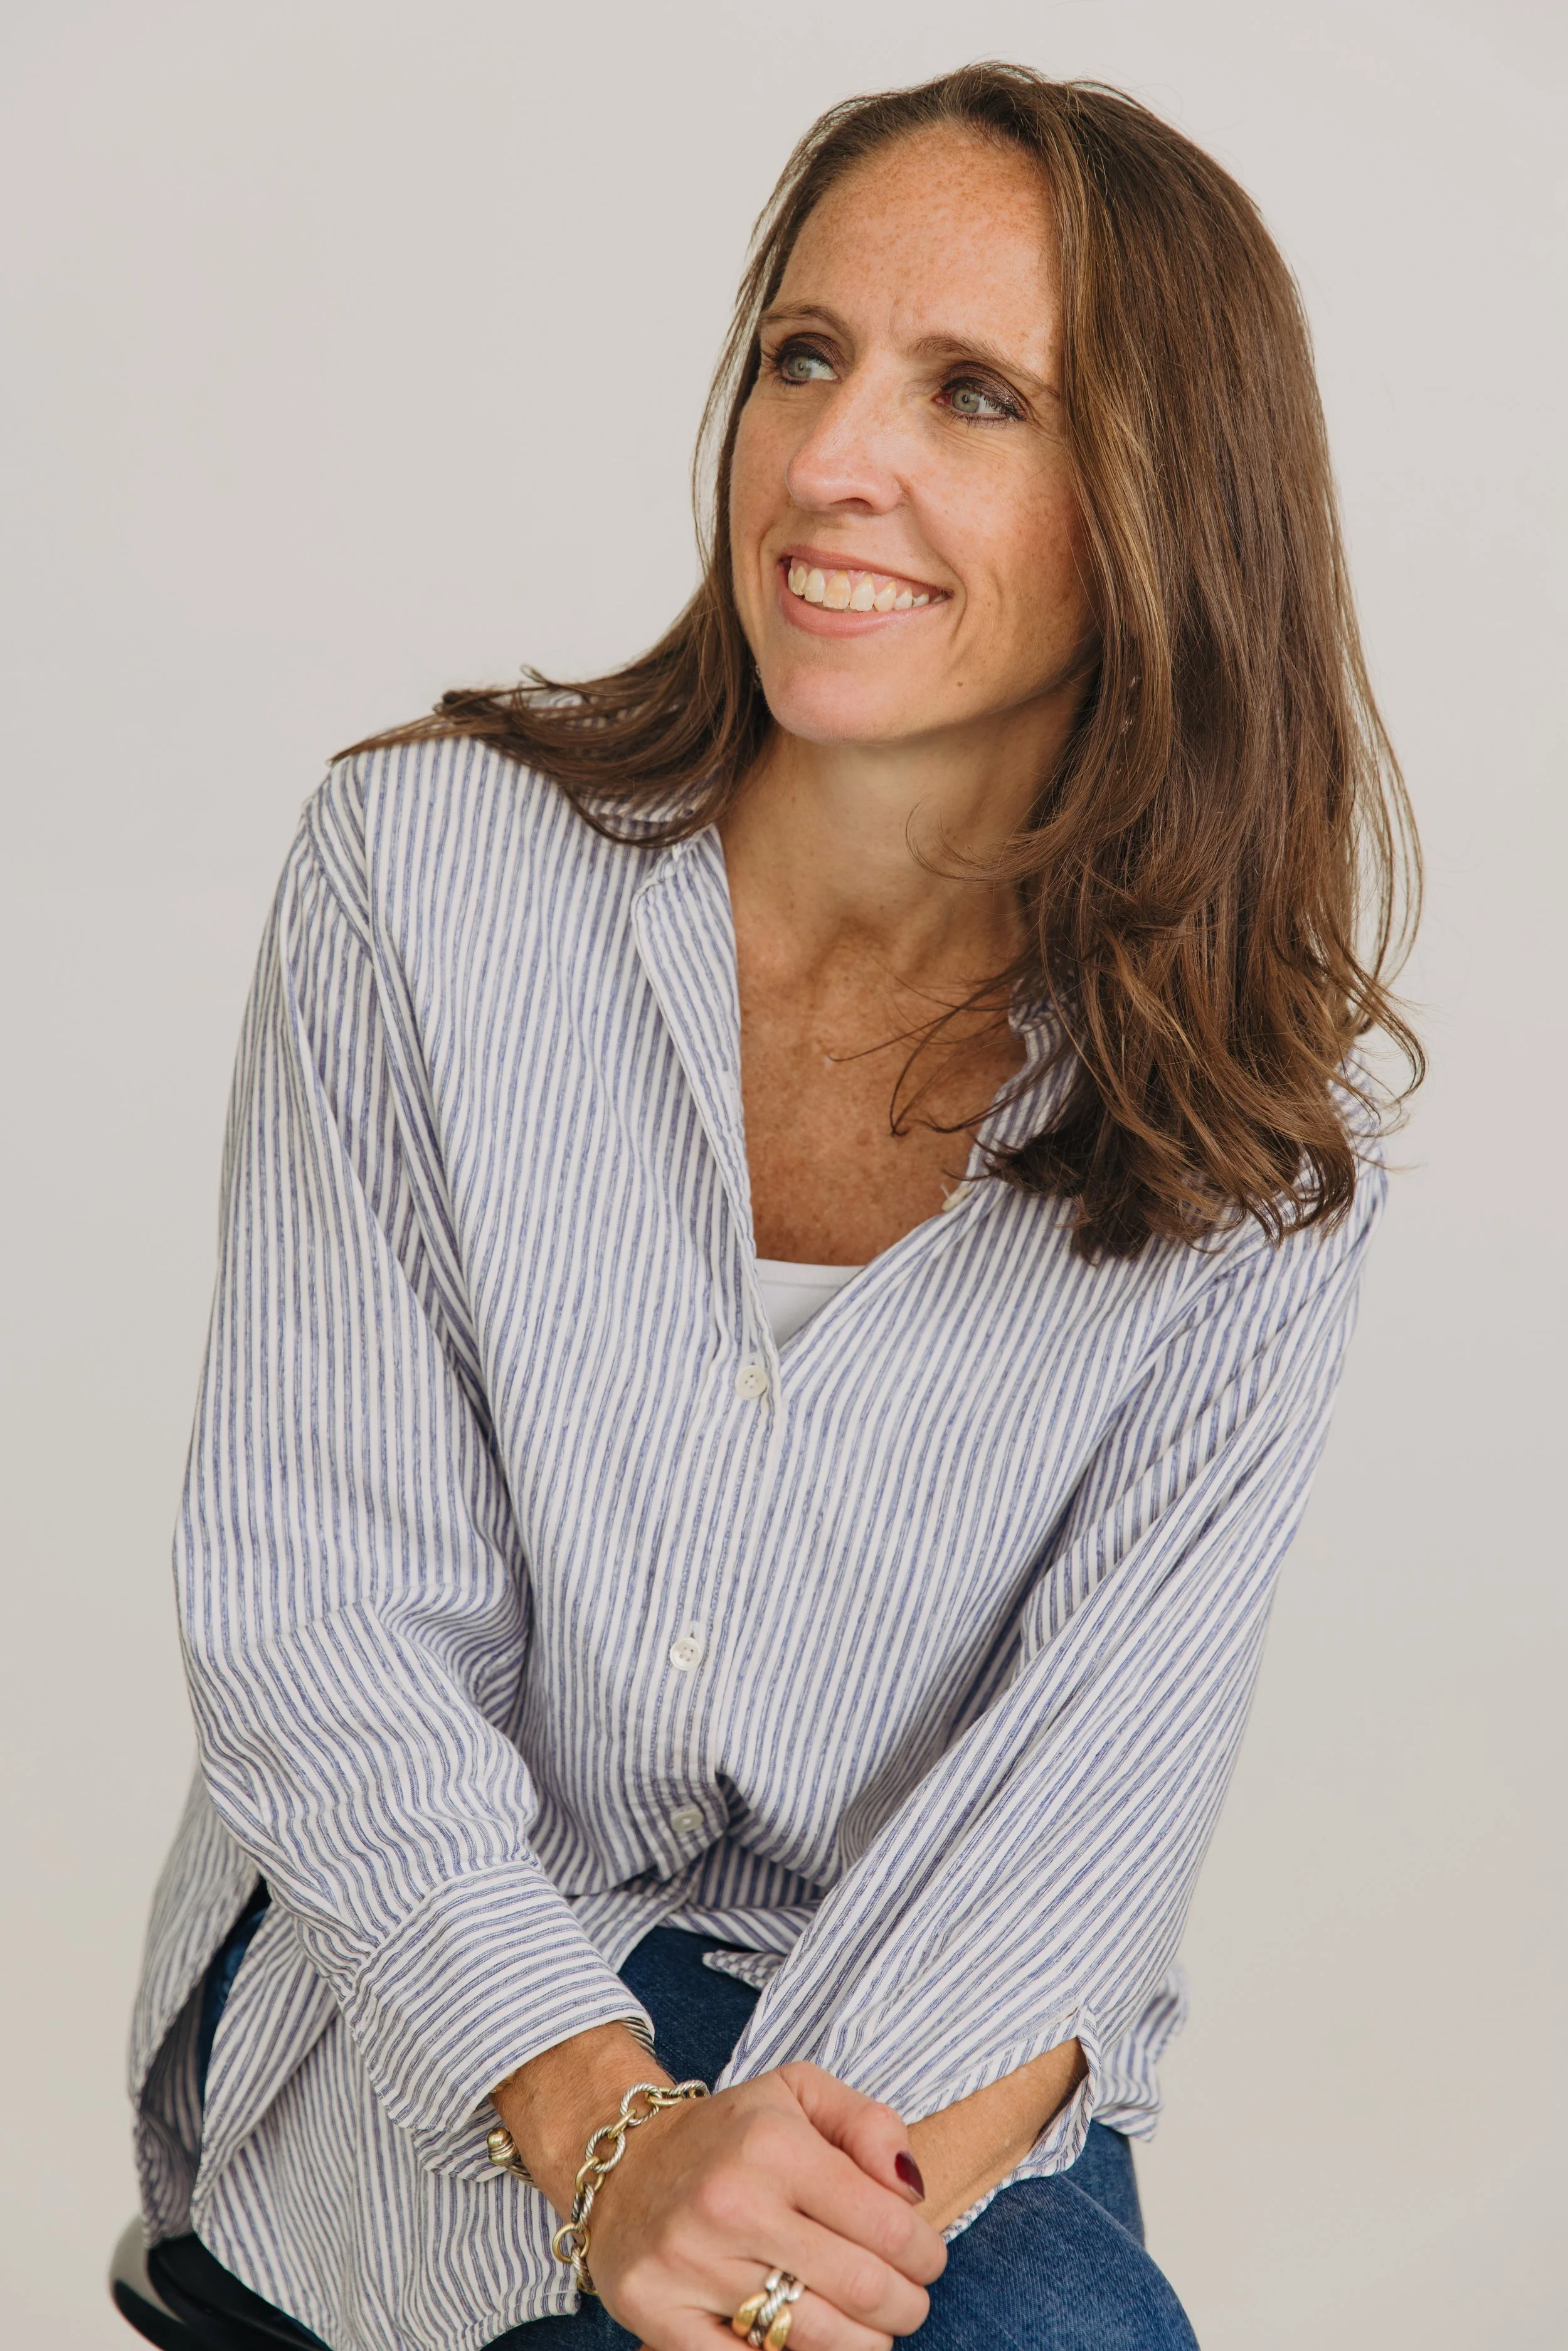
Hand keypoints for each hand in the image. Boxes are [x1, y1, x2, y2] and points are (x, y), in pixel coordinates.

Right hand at [496, 2038, 943, 2350]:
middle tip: (905, 2300)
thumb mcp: (800, 2093)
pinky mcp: (658, 2313)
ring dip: (863, 2341)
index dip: (925, 2254)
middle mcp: (730, 2203)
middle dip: (905, 2305)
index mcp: (772, 2145)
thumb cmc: (729, 2134)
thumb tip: (912, 2186)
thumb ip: (869, 2125)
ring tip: (866, 2325)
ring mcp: (690, 2264)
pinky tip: (803, 2340)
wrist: (623, 2165)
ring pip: (817, 2338)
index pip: (887, 2226)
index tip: (925, 2259)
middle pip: (862, 2289)